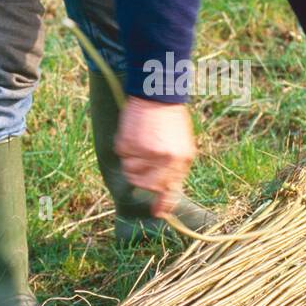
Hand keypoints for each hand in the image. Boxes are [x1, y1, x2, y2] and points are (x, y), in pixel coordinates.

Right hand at [114, 96, 195, 215]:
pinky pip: (122, 155)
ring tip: (140, 144)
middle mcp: (165, 158)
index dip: (163, 204)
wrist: (159, 93)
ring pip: (131, 172)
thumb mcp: (183, 144)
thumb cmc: (171, 119)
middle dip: (143, 177)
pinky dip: (124, 147)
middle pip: (147, 184)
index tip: (157, 212)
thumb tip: (166, 193)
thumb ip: (176, 168)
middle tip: (144, 162)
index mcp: (182, 159)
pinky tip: (134, 133)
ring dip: (132, 161)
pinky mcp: (129, 143)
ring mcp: (146, 151)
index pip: (171, 190)